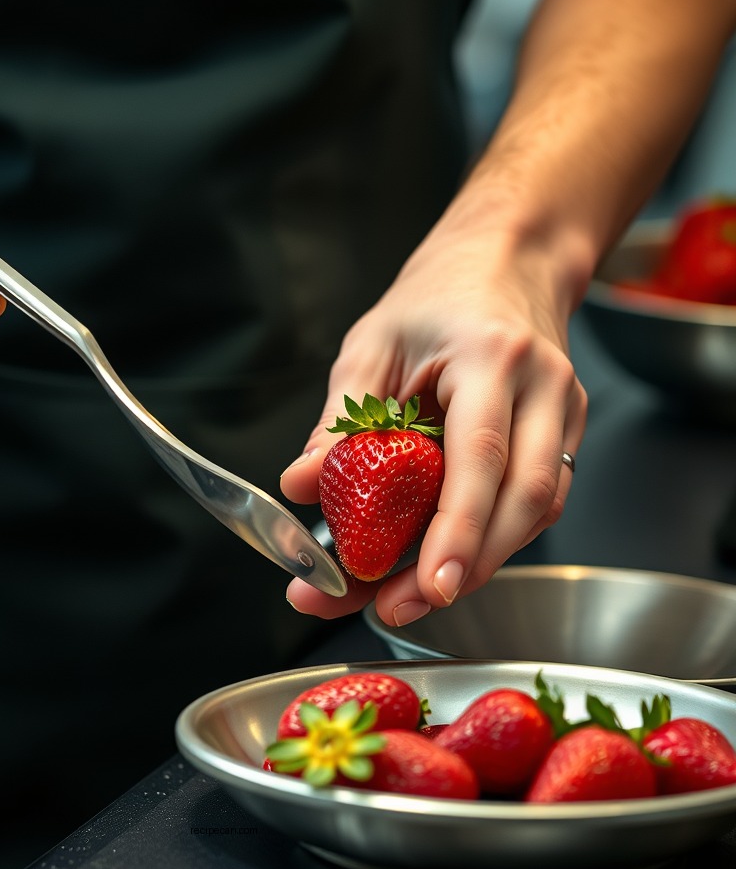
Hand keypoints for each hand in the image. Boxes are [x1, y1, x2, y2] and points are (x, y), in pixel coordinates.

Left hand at [280, 191, 586, 624]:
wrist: (505, 262)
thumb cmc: (435, 300)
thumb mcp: (371, 346)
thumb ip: (339, 421)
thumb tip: (302, 486)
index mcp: (492, 357)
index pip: (483, 458)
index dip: (458, 531)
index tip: (427, 587)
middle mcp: (544, 388)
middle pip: (524, 500)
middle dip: (465, 567)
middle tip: (399, 606)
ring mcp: (566, 413)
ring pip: (538, 512)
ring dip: (477, 563)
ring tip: (406, 595)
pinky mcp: (566, 434)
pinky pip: (537, 501)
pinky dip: (491, 538)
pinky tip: (442, 556)